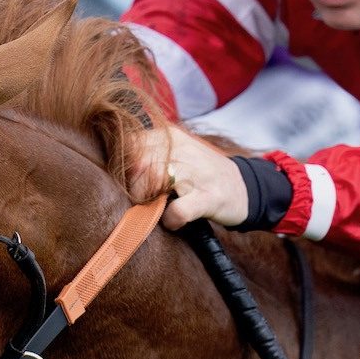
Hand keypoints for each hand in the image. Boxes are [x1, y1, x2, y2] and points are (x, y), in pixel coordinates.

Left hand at [128, 125, 249, 229]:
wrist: (245, 188)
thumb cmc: (201, 175)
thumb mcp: (177, 153)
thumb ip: (149, 153)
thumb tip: (114, 163)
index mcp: (171, 137)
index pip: (131, 143)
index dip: (123, 165)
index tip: (127, 181)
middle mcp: (183, 151)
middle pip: (137, 160)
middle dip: (131, 184)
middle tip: (139, 199)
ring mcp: (197, 174)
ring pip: (154, 178)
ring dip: (147, 199)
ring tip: (154, 209)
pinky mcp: (210, 198)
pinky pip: (179, 209)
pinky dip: (171, 219)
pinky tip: (174, 221)